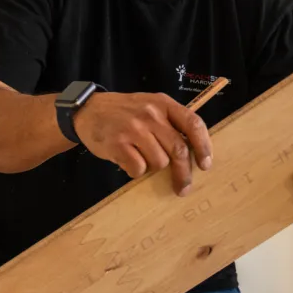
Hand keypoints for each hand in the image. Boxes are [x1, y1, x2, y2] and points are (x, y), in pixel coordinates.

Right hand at [73, 92, 211, 195]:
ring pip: (159, 162)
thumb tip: (193, 153)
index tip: (205, 165)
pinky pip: (138, 169)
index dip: (203, 146)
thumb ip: (170, 123)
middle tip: (183, 188)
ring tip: (140, 157)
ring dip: (152, 167)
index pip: (193, 124)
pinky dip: (135, 171)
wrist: (87, 111)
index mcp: (163, 103)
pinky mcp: (118, 144)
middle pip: (179, 150)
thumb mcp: (149, 106)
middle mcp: (150, 114)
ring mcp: (134, 128)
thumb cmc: (123, 113)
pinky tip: (127, 160)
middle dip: (184, 173)